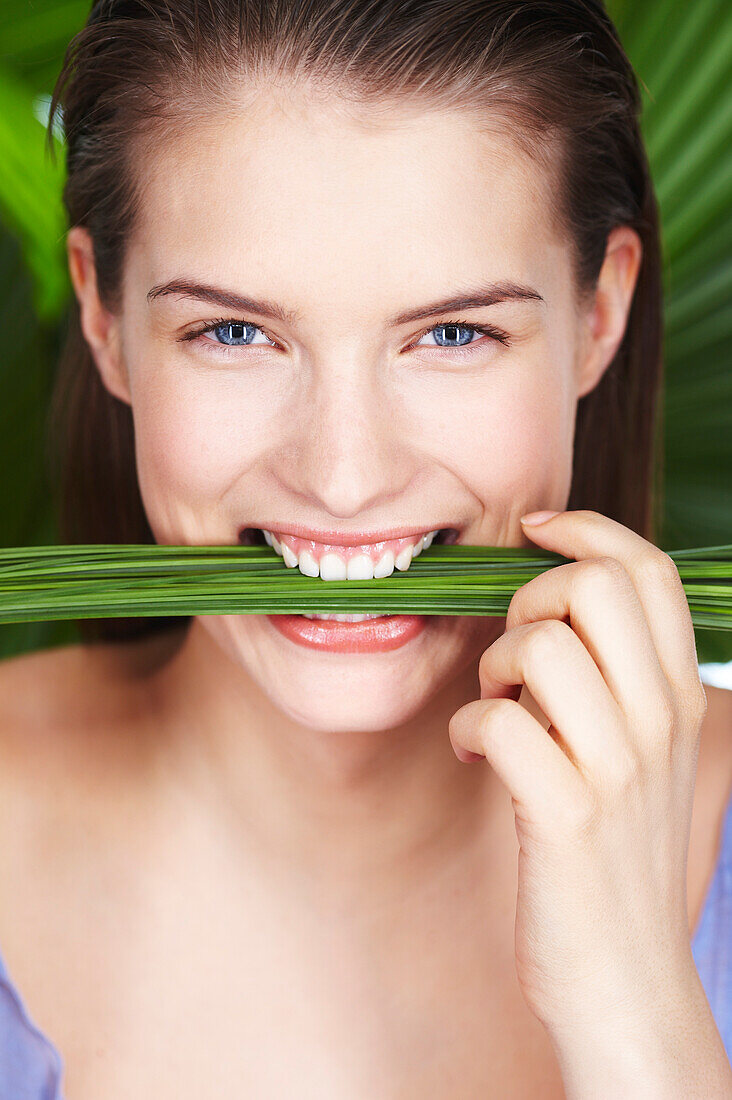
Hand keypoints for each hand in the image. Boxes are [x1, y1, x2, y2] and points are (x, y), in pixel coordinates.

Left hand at [448, 510, 718, 1086]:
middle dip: (529, 598)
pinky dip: (468, 728)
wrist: (626, 979)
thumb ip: (620, 680)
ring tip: (497, 710)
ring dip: (493, 668)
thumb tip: (559, 601)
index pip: (647, 570)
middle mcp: (658, 721)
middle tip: (514, 657)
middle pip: (592, 587)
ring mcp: (615, 768)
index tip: (536, 532)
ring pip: (540, 644)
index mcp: (679, 697)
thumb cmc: (616, 855)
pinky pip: (497, 719)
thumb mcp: (645, 756)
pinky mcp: (563, 815)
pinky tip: (476, 759)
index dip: (585, 530)